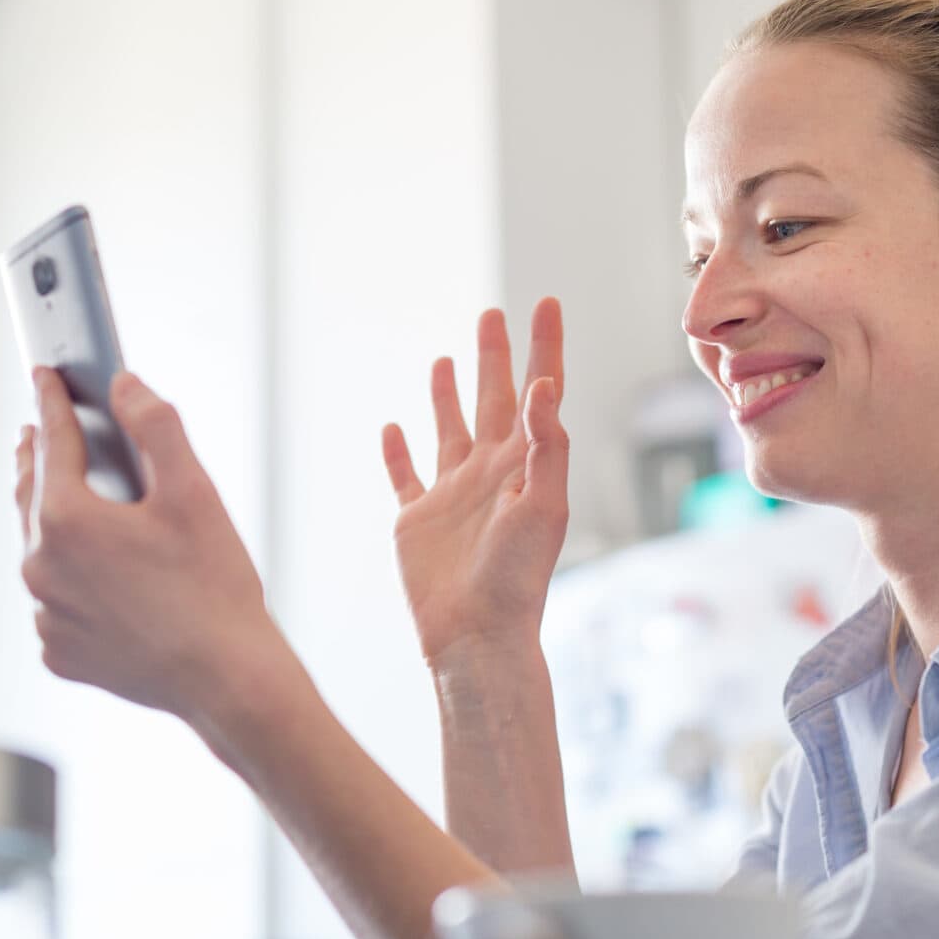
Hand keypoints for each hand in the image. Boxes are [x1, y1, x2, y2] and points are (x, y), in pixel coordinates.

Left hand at [14, 367, 291, 742]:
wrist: (227, 679)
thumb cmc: (214, 587)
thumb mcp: (193, 492)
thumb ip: (156, 427)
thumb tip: (125, 388)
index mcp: (66, 520)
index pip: (53, 443)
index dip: (51, 403)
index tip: (45, 378)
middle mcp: (40, 568)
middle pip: (31, 496)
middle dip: (36, 459)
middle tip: (38, 432)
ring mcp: (47, 616)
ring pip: (40, 553)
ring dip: (52, 524)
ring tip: (70, 503)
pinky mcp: (60, 652)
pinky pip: (57, 604)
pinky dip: (71, 582)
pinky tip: (102, 577)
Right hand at [380, 299, 567, 666]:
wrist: (477, 636)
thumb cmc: (518, 578)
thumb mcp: (542, 506)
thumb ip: (544, 444)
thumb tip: (542, 385)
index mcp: (524, 465)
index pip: (537, 393)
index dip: (543, 347)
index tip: (546, 302)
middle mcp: (489, 474)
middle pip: (491, 400)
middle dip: (493, 357)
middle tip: (491, 314)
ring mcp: (452, 496)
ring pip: (449, 430)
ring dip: (448, 395)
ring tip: (446, 359)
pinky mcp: (417, 521)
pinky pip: (405, 477)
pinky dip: (398, 452)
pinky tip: (392, 429)